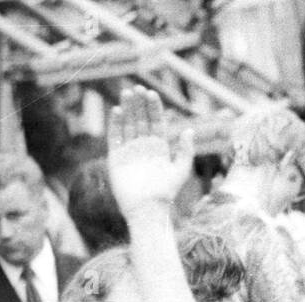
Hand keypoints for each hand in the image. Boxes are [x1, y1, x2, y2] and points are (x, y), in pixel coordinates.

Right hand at [107, 87, 194, 218]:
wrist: (147, 209)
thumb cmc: (166, 192)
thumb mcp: (181, 170)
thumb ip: (185, 150)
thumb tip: (189, 130)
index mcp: (159, 147)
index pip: (156, 121)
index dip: (153, 107)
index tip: (151, 93)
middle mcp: (143, 146)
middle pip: (141, 119)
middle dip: (139, 104)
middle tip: (137, 88)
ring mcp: (129, 151)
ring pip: (127, 124)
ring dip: (127, 109)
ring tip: (127, 94)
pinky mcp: (116, 158)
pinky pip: (114, 137)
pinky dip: (115, 124)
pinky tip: (117, 111)